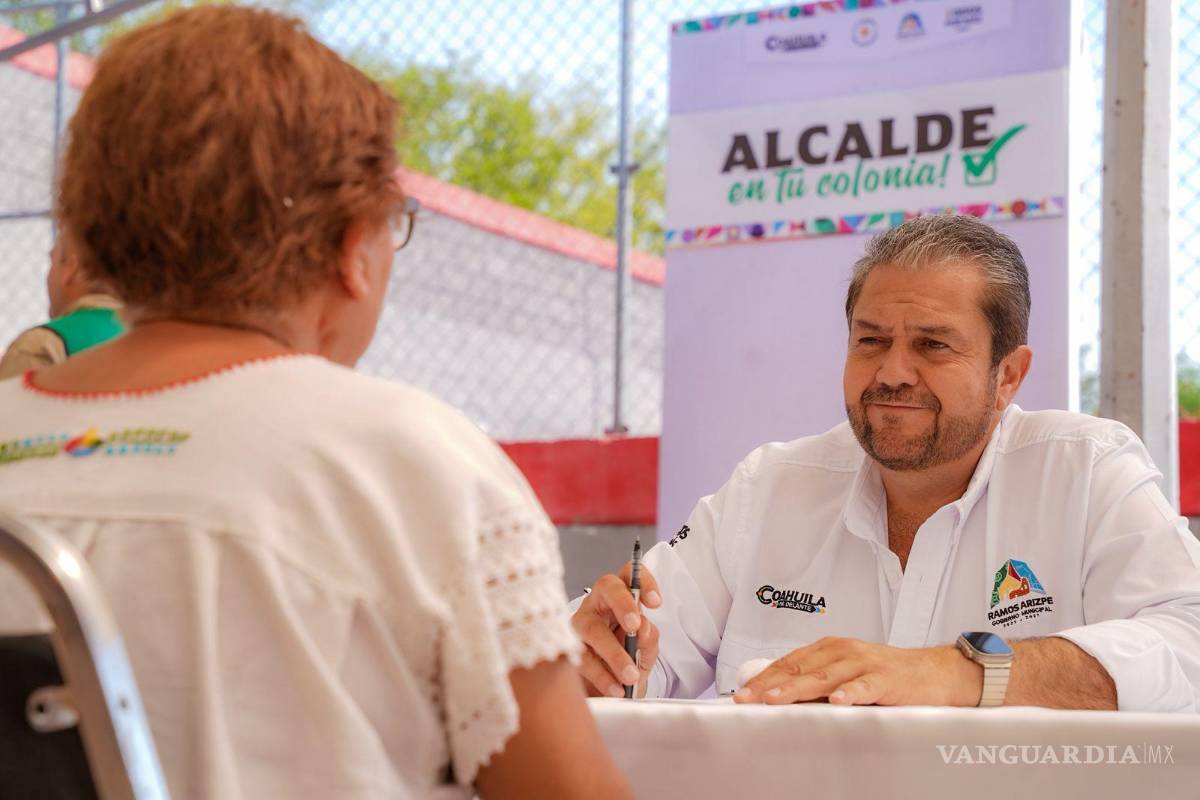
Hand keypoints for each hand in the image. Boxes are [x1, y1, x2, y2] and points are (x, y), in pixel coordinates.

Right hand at [571, 561, 661, 697]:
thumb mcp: (646, 650)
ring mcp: (580, 623)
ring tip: (630, 675)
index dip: (644, 581)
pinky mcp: (568, 648)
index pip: (631, 574)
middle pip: (607, 587)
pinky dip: (602, 676)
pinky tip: (616, 688)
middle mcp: (599, 603)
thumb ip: (649, 638)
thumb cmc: (629, 660)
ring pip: (592, 627)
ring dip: (614, 653)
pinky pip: (583, 658)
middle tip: (635, 627)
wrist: (612, 689)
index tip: (655, 602)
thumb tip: (643, 629)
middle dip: (623, 604)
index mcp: (622, 597)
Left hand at [733, 636, 982, 706]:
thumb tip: (780, 701)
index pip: (788, 663)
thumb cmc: (886, 676)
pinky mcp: (887, 680)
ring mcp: (864, 664)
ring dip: (798, 688)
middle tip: (747, 699)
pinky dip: (851, 693)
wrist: (934, 672)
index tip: (741, 694)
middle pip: (800, 669)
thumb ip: (818, 684)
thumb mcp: (846, 675)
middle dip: (770, 685)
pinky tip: (837, 701)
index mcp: (829, 650)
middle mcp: (843, 652)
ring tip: (775, 699)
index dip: (763, 678)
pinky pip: (865, 687)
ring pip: (825, 677)